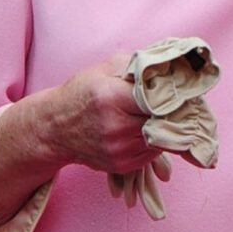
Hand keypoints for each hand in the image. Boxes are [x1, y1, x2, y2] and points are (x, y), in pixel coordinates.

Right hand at [35, 55, 170, 182]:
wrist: (55, 127)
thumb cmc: (83, 92)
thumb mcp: (107, 67)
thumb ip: (140, 65)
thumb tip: (173, 68)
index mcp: (112, 97)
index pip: (159, 97)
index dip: (171, 93)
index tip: (176, 89)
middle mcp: (116, 127)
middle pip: (164, 119)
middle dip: (172, 110)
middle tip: (174, 102)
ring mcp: (119, 150)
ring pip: (162, 138)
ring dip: (164, 127)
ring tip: (155, 115)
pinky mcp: (122, 165)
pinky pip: (153, 153)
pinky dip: (154, 141)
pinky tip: (143, 130)